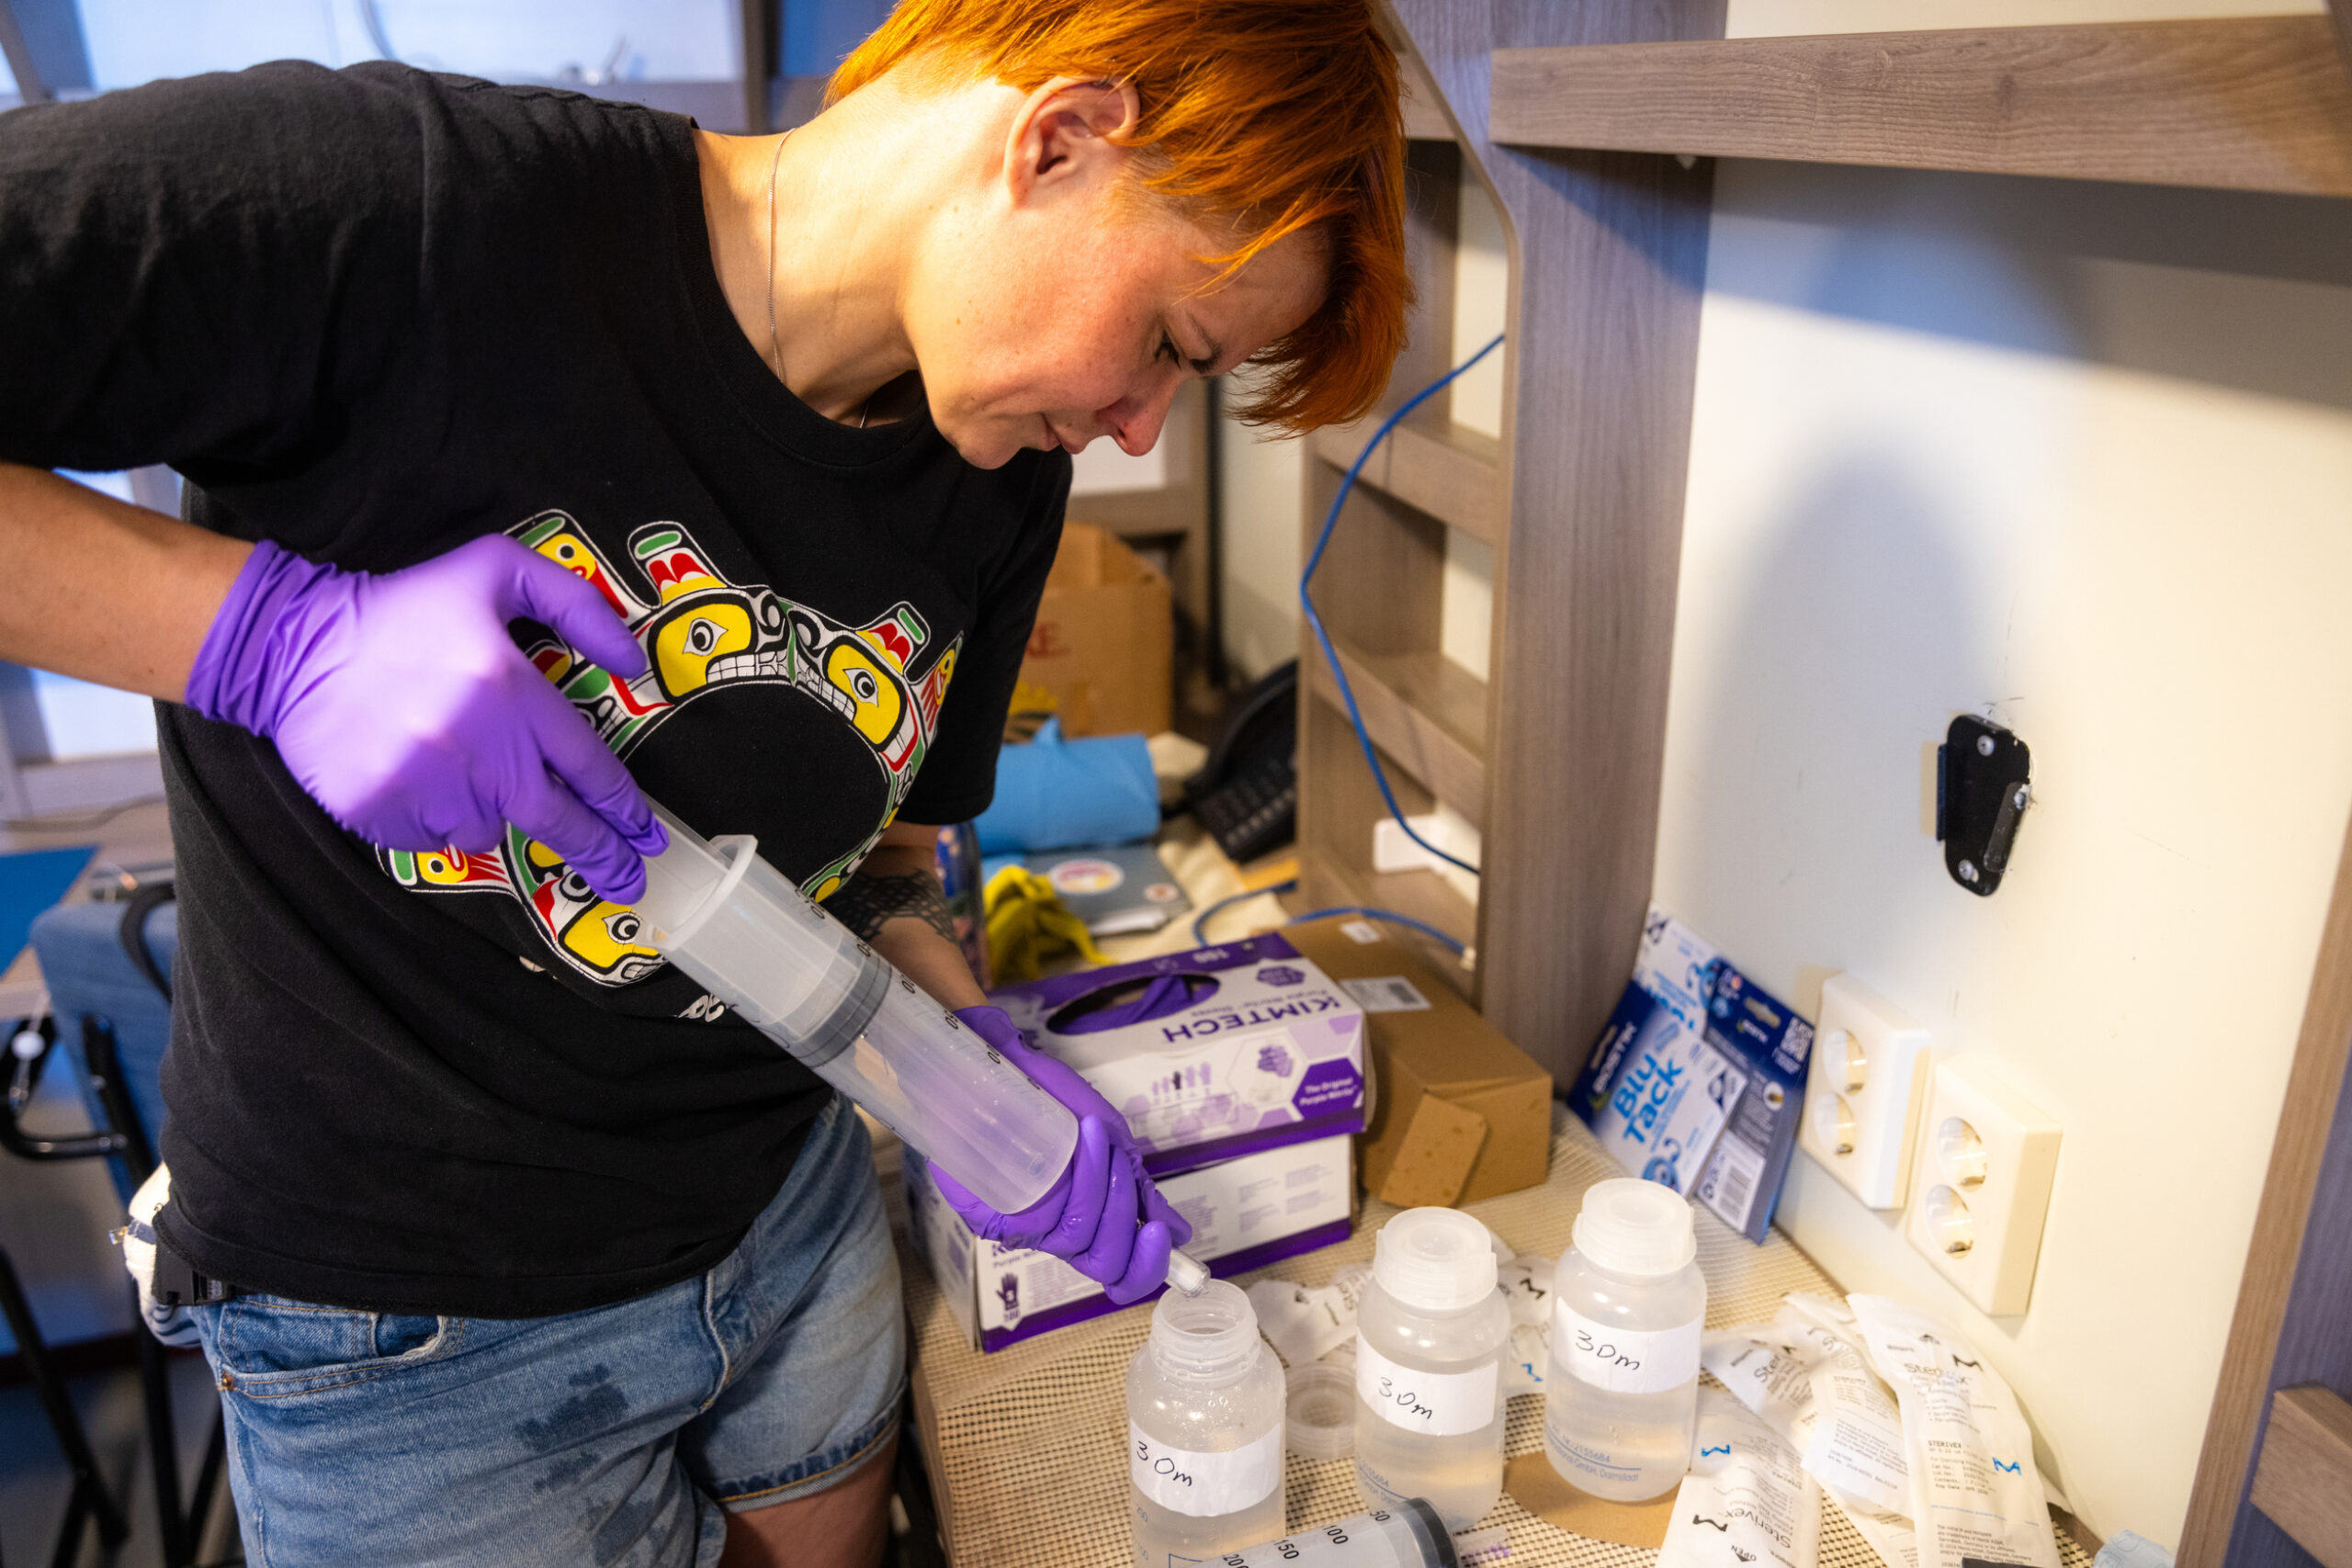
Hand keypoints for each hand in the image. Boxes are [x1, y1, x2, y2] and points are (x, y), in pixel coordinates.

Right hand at [185, 536, 666, 902]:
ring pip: (487, 831)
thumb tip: (631, 662)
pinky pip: (432, 841)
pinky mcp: (379, 812)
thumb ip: (575, 605)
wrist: (293, 643)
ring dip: (490, 812)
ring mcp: (423, 784)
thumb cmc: (404, 607)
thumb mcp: (496, 569)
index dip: (623, 808)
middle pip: (556, 821)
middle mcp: (474, 745)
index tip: (646, 835)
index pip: (587, 765)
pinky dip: (437, 820)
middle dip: (601, 855)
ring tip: (461, 767)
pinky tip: (419, 777)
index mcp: (509, 688)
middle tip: (627, 881)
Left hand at [931, 1005, 1193, 1304]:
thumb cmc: (1058, 1104)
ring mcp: (1018, 1227)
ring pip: (1074, 1237)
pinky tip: (1081, 1138)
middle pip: (1102, 1262)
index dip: (1147, 1269)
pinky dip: (1075, 1177)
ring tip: (1095, 1134)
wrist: (1007, 1062)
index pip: (1119, 1275)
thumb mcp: (1112, 1147)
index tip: (1168, 1236)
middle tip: (1121, 1166)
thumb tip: (1181, 1232)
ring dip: (1099, 1183)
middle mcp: (1052, 1235)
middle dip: (1123, 1214)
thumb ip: (1140, 1193)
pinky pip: (1037, 1221)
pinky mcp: (986, 1213)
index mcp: (1085, 1226)